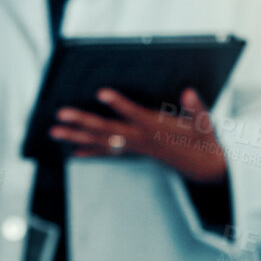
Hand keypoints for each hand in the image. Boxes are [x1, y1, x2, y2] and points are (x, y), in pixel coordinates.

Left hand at [50, 87, 227, 183]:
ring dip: (76, 137)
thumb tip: (189, 91)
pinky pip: (108, 153)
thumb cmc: (204, 140)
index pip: (135, 115)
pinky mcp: (134, 152)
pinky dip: (89, 152)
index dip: (119, 104)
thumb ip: (197, 108)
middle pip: (107, 130)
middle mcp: (141, 140)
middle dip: (83, 122)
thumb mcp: (206, 124)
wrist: (204, 168)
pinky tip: (72, 152)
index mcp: (157, 128)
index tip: (101, 92)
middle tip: (61, 114)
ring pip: (101, 142)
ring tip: (54, 131)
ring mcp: (135, 148)